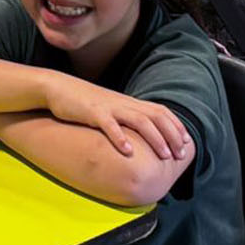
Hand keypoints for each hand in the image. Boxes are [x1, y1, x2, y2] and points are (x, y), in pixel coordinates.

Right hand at [48, 79, 192, 161]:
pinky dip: (120, 138)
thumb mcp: (109, 109)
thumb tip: (137, 137)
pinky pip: (109, 125)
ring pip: (139, 121)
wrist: (58, 88)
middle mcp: (124, 103)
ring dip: (154, 138)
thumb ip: (124, 119)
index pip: (160, 111)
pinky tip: (128, 152)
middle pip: (155, 116)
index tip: (186, 143)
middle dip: (172, 135)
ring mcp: (109, 107)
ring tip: (164, 156)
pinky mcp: (93, 113)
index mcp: (129, 103)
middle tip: (180, 155)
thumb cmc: (84, 102)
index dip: (176, 126)